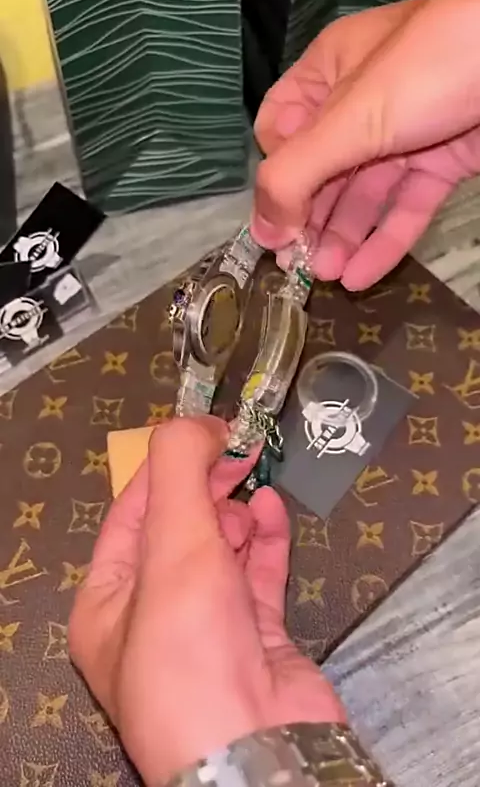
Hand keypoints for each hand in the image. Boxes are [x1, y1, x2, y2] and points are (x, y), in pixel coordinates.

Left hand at [69, 416, 343, 786]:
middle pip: (179, 528)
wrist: (258, 750)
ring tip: (253, 481)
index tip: (206, 429)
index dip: (168, 466)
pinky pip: (258, 576)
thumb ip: (179, 471)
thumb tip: (198, 422)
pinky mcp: (257, 638)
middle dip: (206, 485)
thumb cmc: (193, 651)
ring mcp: (208, 628)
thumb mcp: (172, 546)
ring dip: (236, 511)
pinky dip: (267, 540)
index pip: (133, 513)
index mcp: (109, 601)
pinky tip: (273, 511)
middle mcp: (154, 616)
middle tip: (238, 448)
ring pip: (222, 550)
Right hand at [252, 0, 479, 289]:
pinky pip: (405, 208)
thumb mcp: (351, 118)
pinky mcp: (442, 162)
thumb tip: (262, 231)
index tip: (278, 216)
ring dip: (341, 237)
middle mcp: (362, 104)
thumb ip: (296, 175)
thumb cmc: (428, 70)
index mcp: (328, 71)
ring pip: (361, 194)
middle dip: (307, 218)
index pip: (280, 129)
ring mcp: (404, 134)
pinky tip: (361, 277)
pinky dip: (384, 243)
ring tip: (326, 276)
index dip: (276, 173)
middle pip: (319, 171)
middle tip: (296, 266)